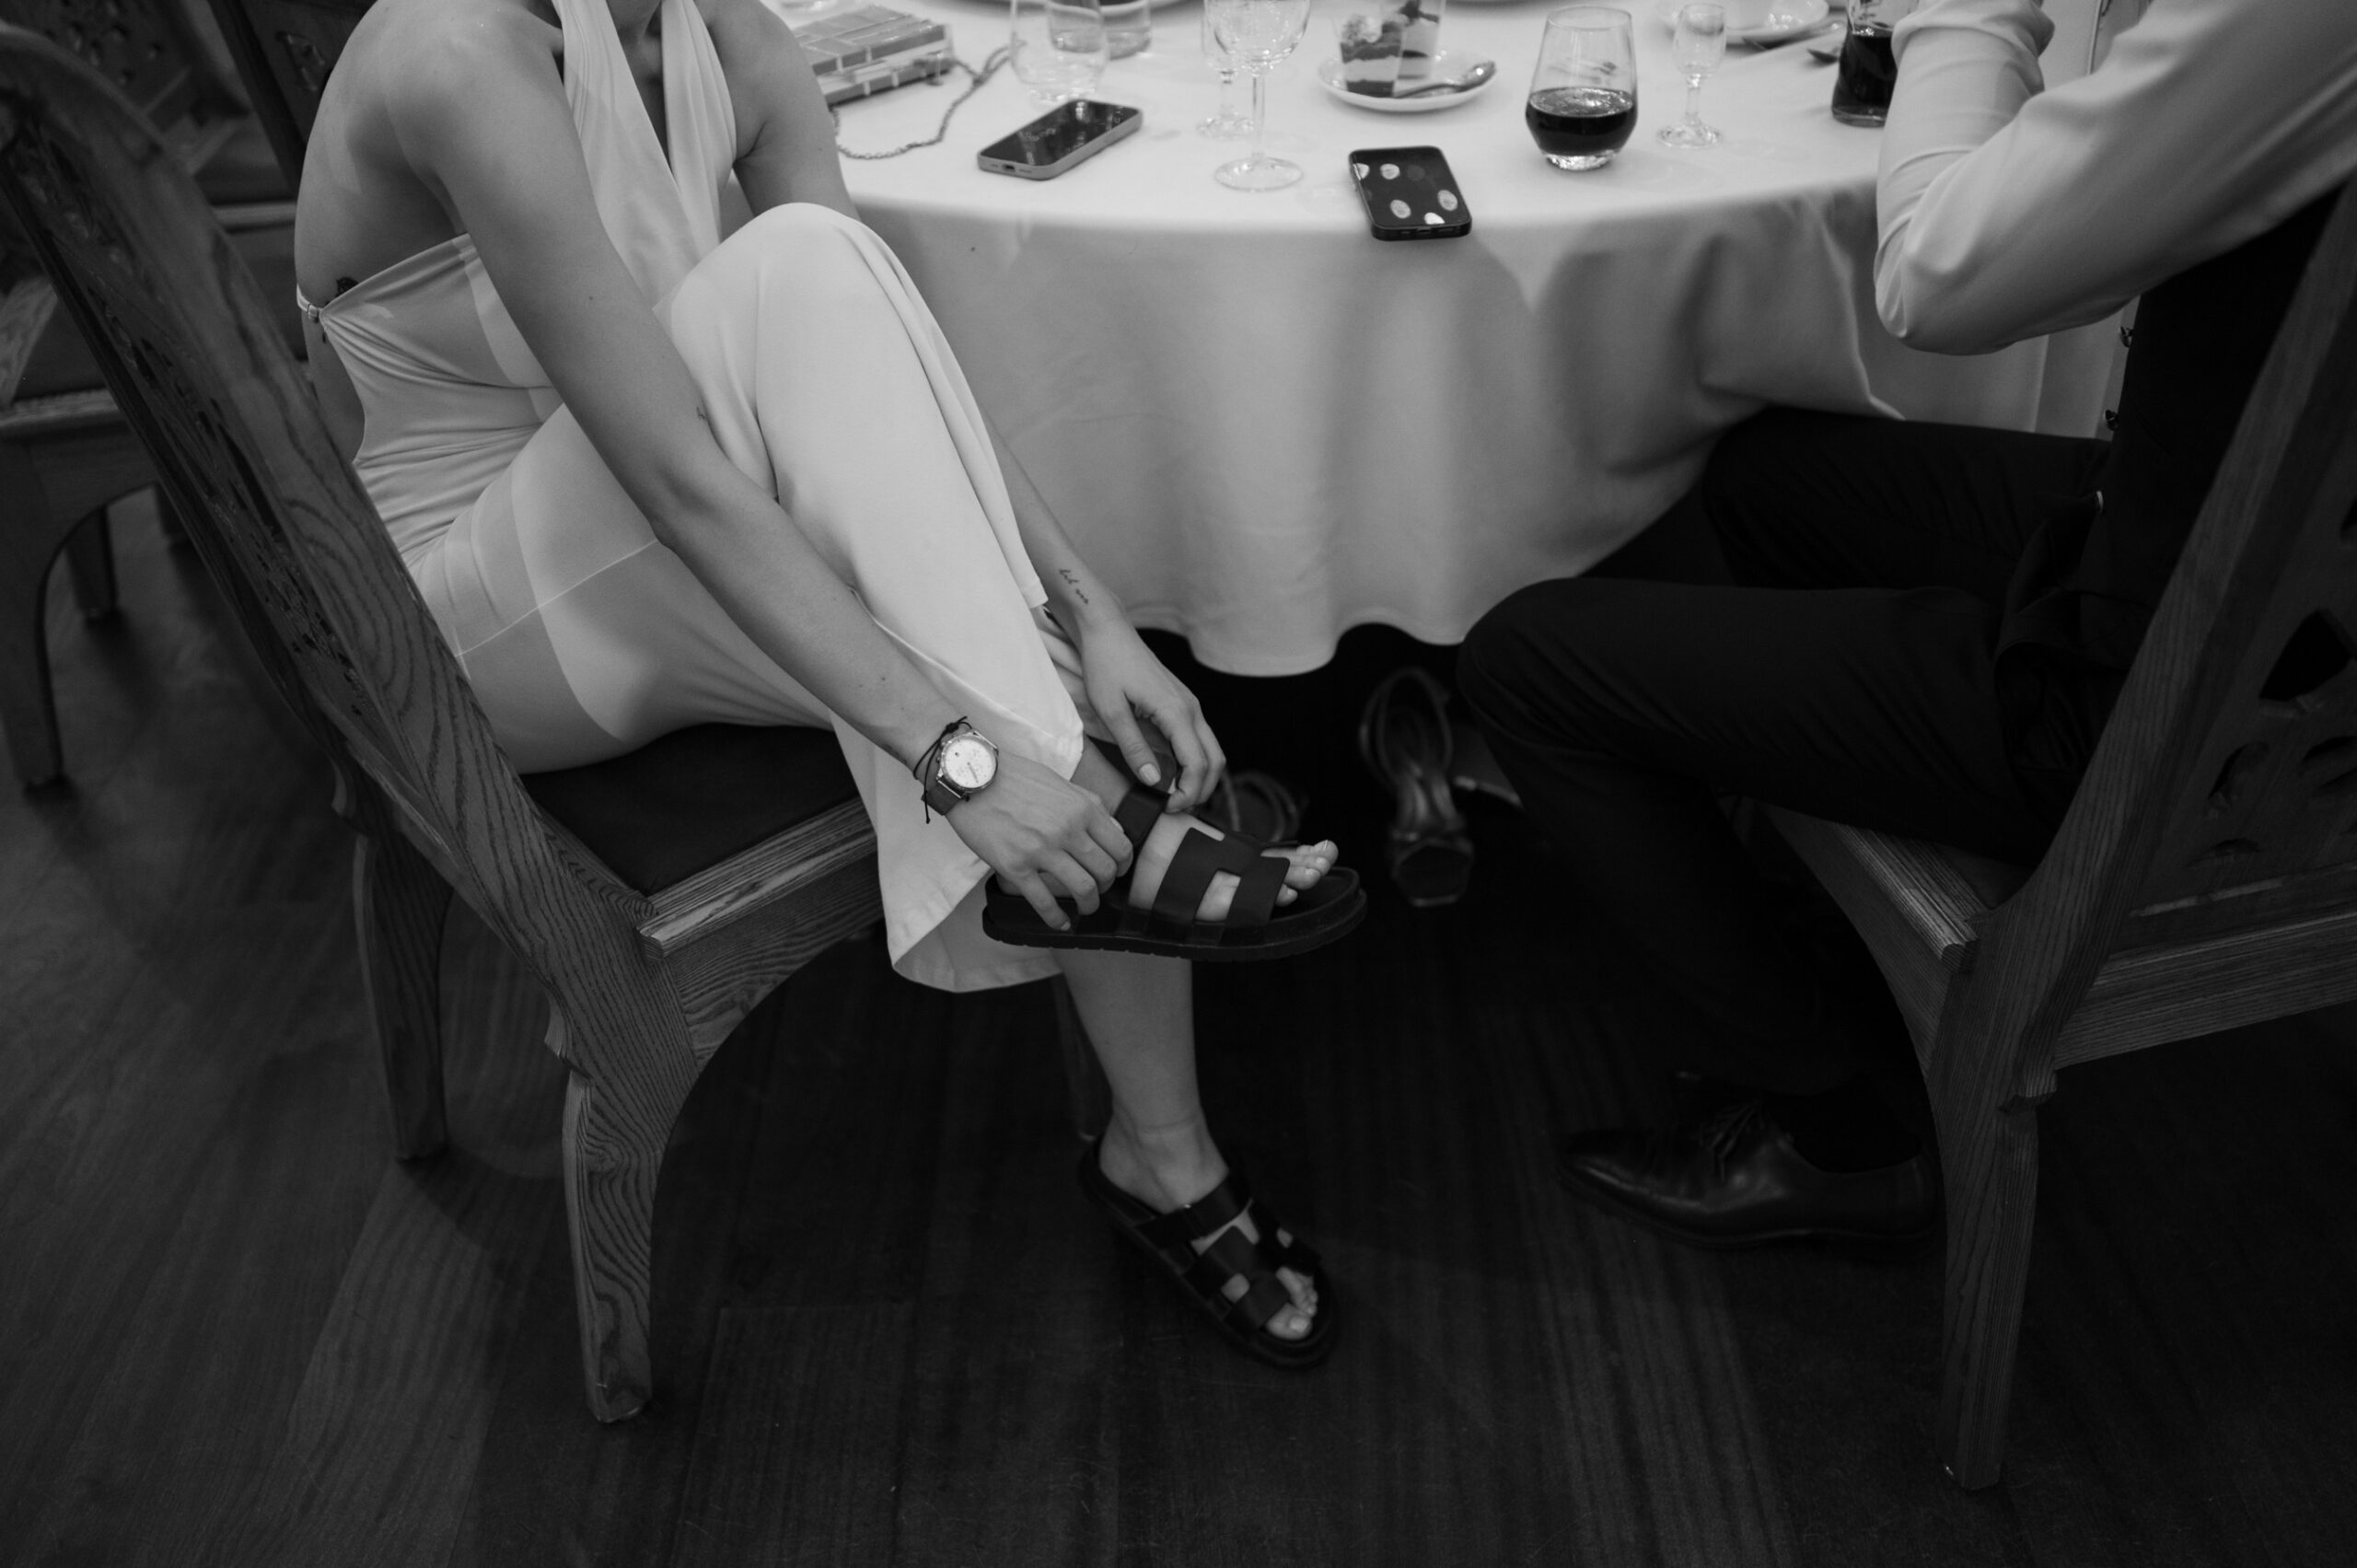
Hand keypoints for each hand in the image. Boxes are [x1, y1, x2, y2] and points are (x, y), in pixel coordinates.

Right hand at [944, 751, 1133, 930]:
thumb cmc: (1014, 777)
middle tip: (1098, 890)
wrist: (970, 776)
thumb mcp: (1060, 783)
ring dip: (1089, 905)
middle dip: (1106, 887)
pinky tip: (1060, 923)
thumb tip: (1114, 830)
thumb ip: (1090, 805)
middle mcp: (1067, 830)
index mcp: (1081, 808)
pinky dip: (1056, 918)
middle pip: (1105, 871)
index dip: (1123, 866)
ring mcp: (1041, 850)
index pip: (1120, 847)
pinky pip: (1044, 901)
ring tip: (1085, 909)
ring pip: (1083, 889)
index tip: (1116, 872)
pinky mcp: (1015, 866)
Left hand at [1075, 616, 1227, 811]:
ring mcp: (1190, 705)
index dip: (1187, 792)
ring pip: (1211, 750)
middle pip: (1214, 761)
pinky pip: (1199, 739)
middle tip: (1176, 809)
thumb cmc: (1106, 666)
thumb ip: (1134, 748)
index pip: (1197, 764)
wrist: (1108, 632)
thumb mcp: (1112, 712)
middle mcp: (1191, 709)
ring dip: (1201, 777)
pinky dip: (1195, 761)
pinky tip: (1174, 772)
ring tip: (1177, 796)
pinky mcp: (1183, 704)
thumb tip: (1154, 782)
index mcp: (1176, 712)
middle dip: (1201, 790)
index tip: (1168, 807)